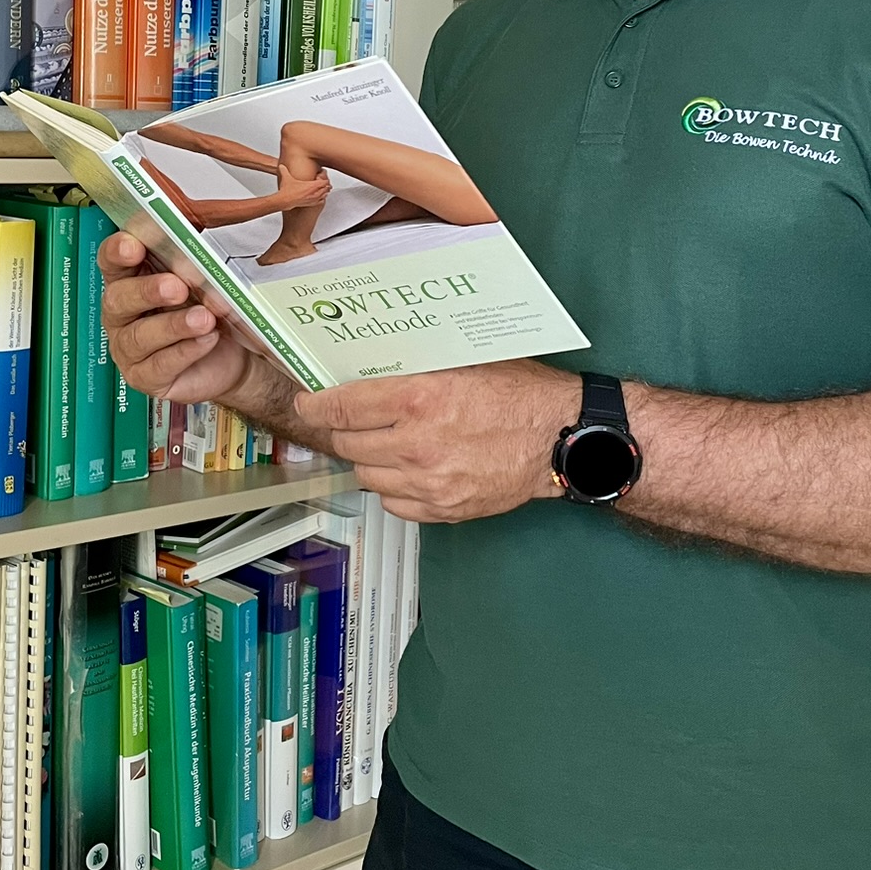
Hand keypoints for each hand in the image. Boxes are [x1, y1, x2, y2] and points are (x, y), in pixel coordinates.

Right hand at [98, 231, 249, 404]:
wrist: (232, 355)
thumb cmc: (208, 310)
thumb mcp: (201, 282)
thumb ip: (191, 265)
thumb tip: (196, 251)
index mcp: (129, 281)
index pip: (111, 262)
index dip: (117, 253)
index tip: (133, 246)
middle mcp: (121, 315)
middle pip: (118, 299)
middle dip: (147, 291)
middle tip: (177, 288)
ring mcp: (128, 349)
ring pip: (139, 336)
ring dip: (174, 325)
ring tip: (204, 318)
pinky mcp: (145, 377)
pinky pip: (159, 365)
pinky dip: (186, 350)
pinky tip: (207, 339)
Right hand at [274, 171, 330, 209]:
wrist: (284, 201)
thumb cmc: (287, 191)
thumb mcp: (286, 177)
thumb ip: (284, 170)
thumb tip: (281, 166)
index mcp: (311, 186)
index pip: (324, 182)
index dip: (324, 178)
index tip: (321, 176)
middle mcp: (314, 193)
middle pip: (326, 188)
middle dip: (325, 184)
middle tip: (323, 181)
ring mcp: (313, 199)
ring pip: (325, 195)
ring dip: (325, 191)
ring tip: (323, 188)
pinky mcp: (311, 204)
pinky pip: (321, 201)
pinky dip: (322, 198)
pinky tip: (320, 197)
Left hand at [294, 361, 577, 522]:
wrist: (560, 438)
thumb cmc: (520, 393)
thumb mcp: (464, 361)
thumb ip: (415, 366)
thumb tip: (369, 366)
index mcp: (420, 398)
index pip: (343, 407)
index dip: (317, 405)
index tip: (310, 403)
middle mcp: (418, 444)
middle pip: (349, 443)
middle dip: (345, 430)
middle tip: (354, 420)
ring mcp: (429, 482)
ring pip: (367, 475)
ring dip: (369, 458)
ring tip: (386, 442)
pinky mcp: (444, 509)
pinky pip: (394, 504)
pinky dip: (393, 487)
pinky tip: (408, 468)